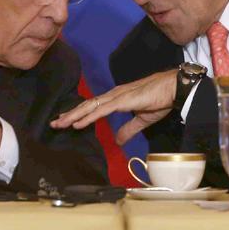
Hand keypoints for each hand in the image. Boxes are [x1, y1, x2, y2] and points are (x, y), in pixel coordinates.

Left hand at [50, 70, 176, 144]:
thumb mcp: (142, 120)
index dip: (79, 114)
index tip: (66, 121)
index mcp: (117, 98)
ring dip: (73, 116)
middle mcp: (113, 95)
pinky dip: (87, 117)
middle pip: (87, 105)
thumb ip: (129, 129)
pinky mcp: (122, 100)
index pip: (93, 106)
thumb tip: (118, 141)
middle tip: (54, 123)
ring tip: (59, 124)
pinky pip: (101, 111)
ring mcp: (116, 96)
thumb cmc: (161, 100)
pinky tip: (77, 124)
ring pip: (90, 107)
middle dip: (70, 114)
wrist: (174, 88)